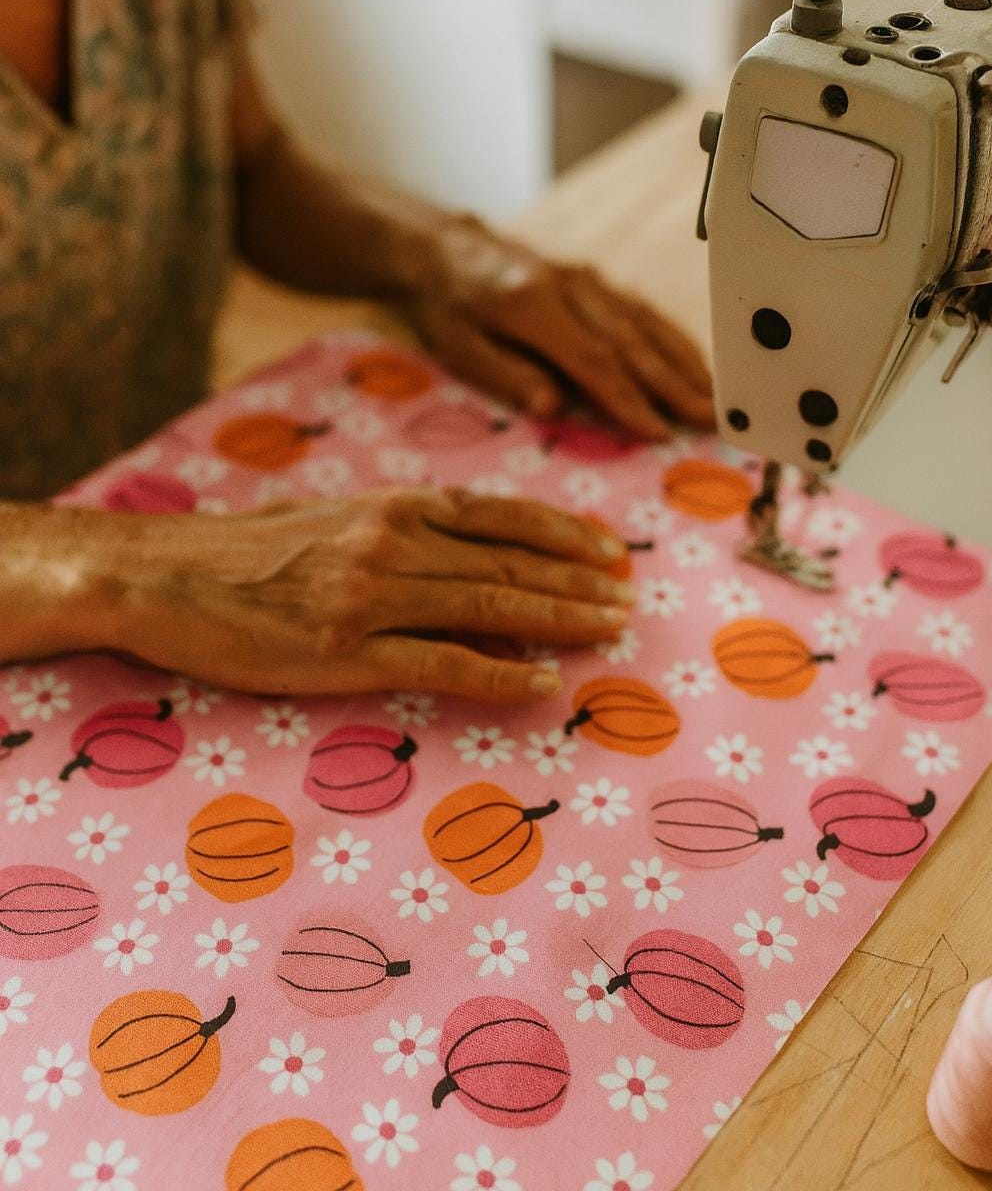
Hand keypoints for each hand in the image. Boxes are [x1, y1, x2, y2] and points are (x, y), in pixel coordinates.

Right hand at [101, 489, 633, 701]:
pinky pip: (442, 663)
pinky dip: (501, 674)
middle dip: (578, 582)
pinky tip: (543, 684)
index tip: (609, 554)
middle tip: (628, 601)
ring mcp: (371, 597)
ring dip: (558, 621)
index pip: (501, 516)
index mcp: (392, 506)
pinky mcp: (346, 653)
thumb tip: (463, 551)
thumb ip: (399, 531)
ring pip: (490, 607)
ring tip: (607, 633)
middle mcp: (392, 542)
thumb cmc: (246, 552)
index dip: (563, 536)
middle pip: (509, 563)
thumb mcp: (332, 520)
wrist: (164, 575)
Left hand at [406, 215, 713, 438]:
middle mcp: (570, 286)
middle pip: (631, 342)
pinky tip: (696, 364)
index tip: (659, 431)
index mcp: (534, 304)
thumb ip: (505, 374)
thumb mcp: (457, 346)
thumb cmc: (448, 306)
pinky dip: (674, 338)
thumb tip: (551, 407)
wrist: (444, 246)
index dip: (628, 398)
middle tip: (709, 421)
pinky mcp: (595, 279)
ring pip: (646, 323)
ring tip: (716, 398)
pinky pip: (642, 310)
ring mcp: (587, 279)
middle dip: (674, 385)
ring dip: (684, 362)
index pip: (593, 359)